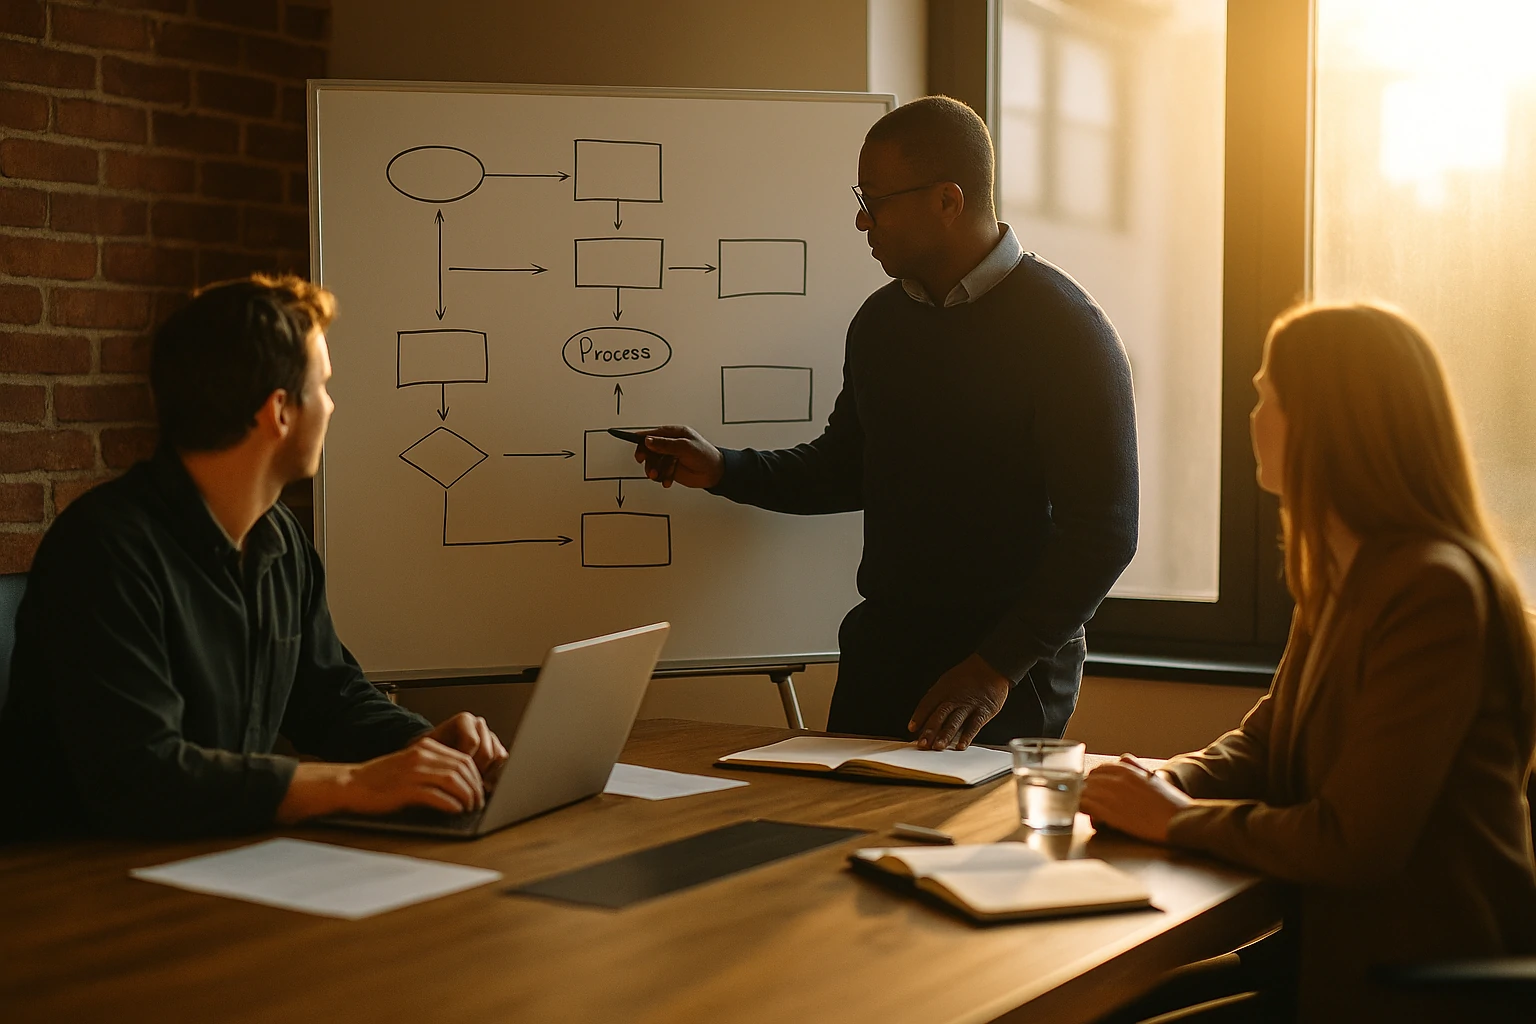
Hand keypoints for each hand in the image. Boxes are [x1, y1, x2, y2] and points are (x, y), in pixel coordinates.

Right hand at [276, 738, 486, 821]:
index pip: (463, 758)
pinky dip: (450, 804)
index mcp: (425, 747)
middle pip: (462, 768)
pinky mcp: (405, 789)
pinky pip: (436, 795)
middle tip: (478, 803)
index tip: (480, 791)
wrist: (351, 784)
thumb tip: (463, 785)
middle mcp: (422, 756)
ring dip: (466, 796)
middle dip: (475, 788)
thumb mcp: (411, 767)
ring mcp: (413, 771)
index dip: (476, 776)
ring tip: (469, 808)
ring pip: (453, 780)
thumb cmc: (381, 780)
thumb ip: (434, 769)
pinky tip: (455, 810)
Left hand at [416, 711, 506, 773]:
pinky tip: (477, 776)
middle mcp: (479, 725)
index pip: (472, 742)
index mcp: (463, 720)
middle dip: (474, 770)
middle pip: (486, 751)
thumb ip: (444, 757)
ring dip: (483, 771)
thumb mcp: (432, 753)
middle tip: (462, 781)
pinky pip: (501, 759)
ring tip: (468, 778)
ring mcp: (489, 736)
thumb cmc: (430, 754)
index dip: (463, 761)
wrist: (432, 755)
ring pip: (497, 755)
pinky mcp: (497, 746)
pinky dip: (491, 770)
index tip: (453, 773)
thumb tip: (454, 773)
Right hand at [629, 425, 724, 488]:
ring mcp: (670, 457)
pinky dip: (662, 478)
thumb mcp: (685, 447)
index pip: (653, 434)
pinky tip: (668, 481)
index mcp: (674, 433)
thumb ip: (666, 445)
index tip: (636, 445)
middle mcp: (670, 444)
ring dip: (654, 470)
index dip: (642, 439)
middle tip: (644, 463)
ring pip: (653, 463)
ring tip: (658, 476)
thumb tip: (648, 441)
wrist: (715, 474)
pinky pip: (660, 473)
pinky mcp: (670, 470)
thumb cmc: (705, 455)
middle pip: (650, 449)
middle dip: (647, 458)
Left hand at [907, 654, 1011, 749]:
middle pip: (939, 715)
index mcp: (943, 690)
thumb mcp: (947, 680)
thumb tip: (924, 712)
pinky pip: (974, 725)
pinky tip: (961, 745)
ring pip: (954, 721)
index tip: (912, 728)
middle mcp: (954, 698)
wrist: (991, 666)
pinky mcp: (983, 711)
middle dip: (930, 730)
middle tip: (923, 743)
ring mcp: (968, 705)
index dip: (919, 717)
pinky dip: (967, 736)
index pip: (927, 704)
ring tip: (938, 746)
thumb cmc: (968, 675)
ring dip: (945, 735)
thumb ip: (936, 696)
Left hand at [1079, 756, 1192, 842]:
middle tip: (1092, 802)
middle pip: (1088, 781)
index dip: (1096, 781)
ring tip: (1091, 811)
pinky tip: (1093, 817)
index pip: (1098, 770)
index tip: (1096, 790)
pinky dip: (1086, 810)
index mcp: (1126, 770)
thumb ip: (1136, 767)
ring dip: (1085, 801)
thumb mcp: (1153, 777)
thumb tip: (1123, 758)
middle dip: (1089, 791)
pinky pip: (1086, 806)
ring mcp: (1111, 795)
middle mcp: (1116, 779)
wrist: (1180, 820)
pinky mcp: (1109, 812)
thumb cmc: (1170, 803)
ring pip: (1084, 793)